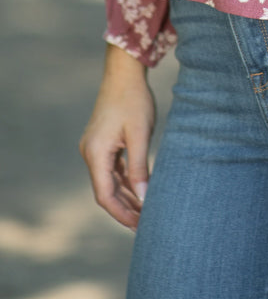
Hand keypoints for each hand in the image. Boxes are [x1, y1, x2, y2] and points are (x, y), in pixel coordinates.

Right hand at [79, 43, 155, 229]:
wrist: (124, 73)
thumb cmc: (133, 100)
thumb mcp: (140, 134)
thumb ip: (139, 167)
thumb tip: (143, 197)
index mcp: (95, 153)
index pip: (104, 195)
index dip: (121, 213)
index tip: (139, 225)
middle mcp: (90, 153)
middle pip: (106, 190)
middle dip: (125, 208)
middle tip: (146, 223)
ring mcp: (95, 148)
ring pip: (110, 180)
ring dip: (126, 195)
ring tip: (145, 212)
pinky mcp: (103, 142)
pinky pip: (113, 168)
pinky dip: (125, 180)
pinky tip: (139, 190)